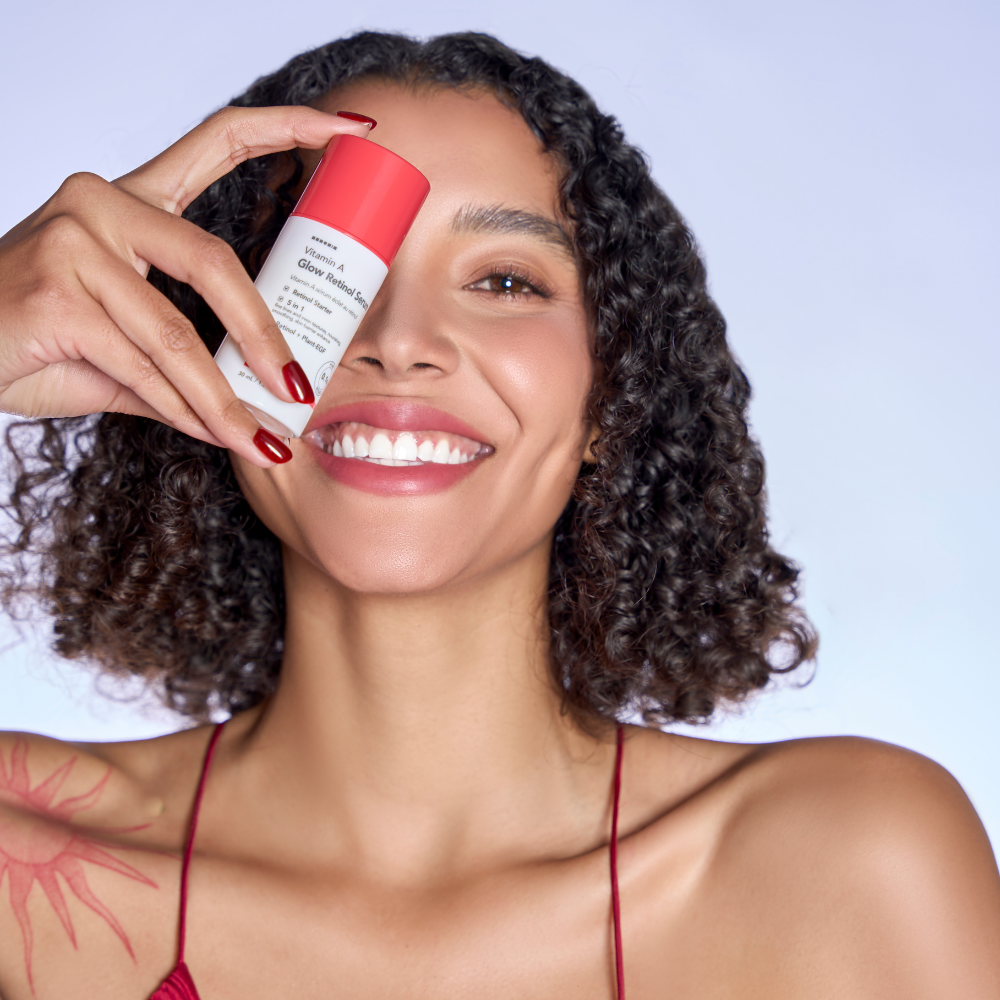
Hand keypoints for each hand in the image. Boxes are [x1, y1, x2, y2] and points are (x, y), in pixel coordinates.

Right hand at [0, 106, 370, 465]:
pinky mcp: (55, 294)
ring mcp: (73, 243)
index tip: (354, 130)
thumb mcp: (123, 335)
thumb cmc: (39, 337)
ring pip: (178, 336)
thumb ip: (186, 355)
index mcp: (131, 200)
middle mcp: (102, 203)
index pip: (219, 140)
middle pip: (213, 263)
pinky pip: (144, 366)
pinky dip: (186, 411)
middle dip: (264, 336)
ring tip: (263, 440)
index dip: (289, 128)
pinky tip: (216, 435)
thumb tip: (261, 396)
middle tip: (301, 390)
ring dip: (225, 402)